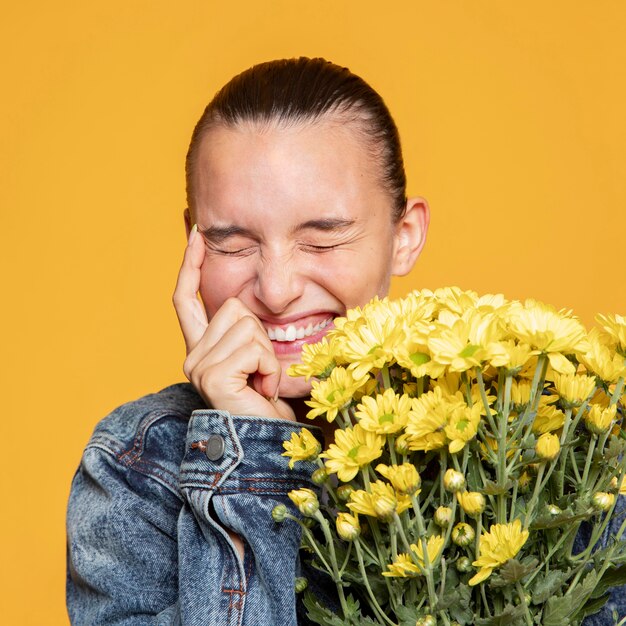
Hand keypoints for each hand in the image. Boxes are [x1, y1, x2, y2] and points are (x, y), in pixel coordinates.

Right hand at [172, 227, 295, 421]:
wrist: (270, 442)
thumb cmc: (268, 401)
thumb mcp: (259, 356)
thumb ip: (247, 330)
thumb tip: (251, 298)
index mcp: (201, 348)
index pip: (186, 298)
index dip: (191, 264)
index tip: (197, 232)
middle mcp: (192, 354)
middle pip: (234, 306)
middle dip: (261, 334)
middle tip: (262, 371)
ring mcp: (198, 365)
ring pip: (247, 323)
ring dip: (269, 354)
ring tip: (263, 383)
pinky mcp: (212, 375)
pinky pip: (255, 347)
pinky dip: (271, 368)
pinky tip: (263, 390)